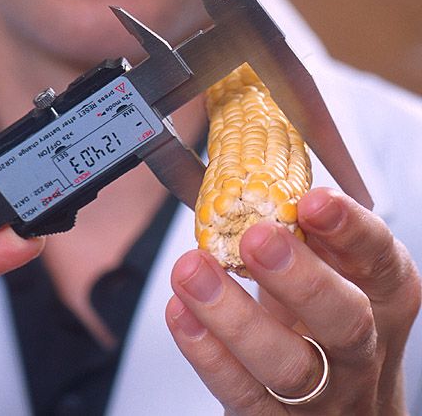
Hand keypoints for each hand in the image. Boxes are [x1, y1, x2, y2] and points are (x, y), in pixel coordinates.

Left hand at [166, 187, 420, 413]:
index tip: (312, 199)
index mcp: (383, 297)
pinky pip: (244, 397)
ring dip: (234, 316)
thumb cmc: (326, 323)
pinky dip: (208, 355)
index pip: (380, 260)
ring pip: (289, 366)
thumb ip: (306, 232)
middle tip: (255, 238)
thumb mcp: (333, 273)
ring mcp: (325, 398)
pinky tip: (181, 314)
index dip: (350, 229)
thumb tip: (253, 173)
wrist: (343, 414)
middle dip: (300, 278)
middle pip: (346, 321)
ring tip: (191, 271)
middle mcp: (363, 351)